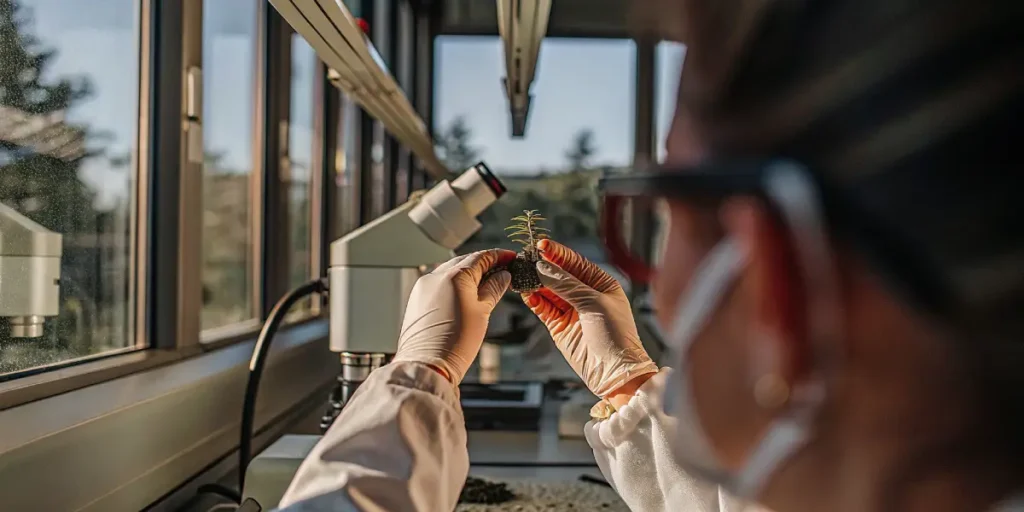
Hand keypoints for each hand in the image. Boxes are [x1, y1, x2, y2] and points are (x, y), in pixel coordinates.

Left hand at [392, 249, 515, 384]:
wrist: (428, 365)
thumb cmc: (456, 343)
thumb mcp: (482, 312)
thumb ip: (493, 289)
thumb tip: (503, 276)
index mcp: (454, 276)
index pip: (481, 257)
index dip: (499, 256)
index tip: (510, 257)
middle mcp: (435, 276)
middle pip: (465, 261)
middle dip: (484, 264)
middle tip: (503, 271)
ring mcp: (424, 287)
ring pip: (451, 271)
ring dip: (469, 275)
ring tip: (487, 285)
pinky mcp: (418, 299)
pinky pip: (440, 283)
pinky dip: (455, 285)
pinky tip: (466, 294)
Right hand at [523, 240, 658, 398]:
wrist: (614, 372)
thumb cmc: (615, 336)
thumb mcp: (593, 304)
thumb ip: (567, 285)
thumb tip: (544, 267)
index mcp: (601, 283)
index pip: (575, 262)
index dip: (557, 253)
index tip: (540, 245)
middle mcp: (585, 294)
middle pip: (559, 274)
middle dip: (543, 266)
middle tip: (525, 258)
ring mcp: (571, 310)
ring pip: (548, 290)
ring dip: (535, 282)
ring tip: (522, 274)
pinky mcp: (559, 326)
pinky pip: (542, 308)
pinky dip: (533, 300)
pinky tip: (526, 292)